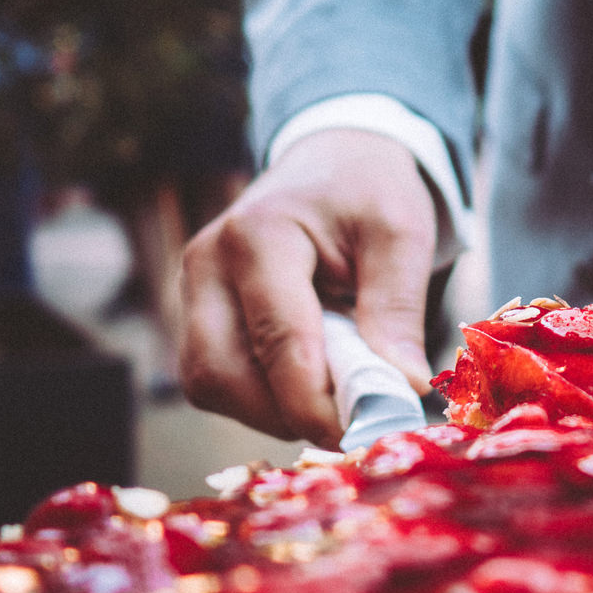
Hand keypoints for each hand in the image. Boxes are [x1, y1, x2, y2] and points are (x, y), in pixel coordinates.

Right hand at [179, 131, 437, 447]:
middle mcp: (206, 262)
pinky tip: (303, 379)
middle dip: (286, 413)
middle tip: (349, 418)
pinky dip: (259, 398)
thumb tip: (397, 393)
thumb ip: (398, 311)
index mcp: (258, 234)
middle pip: (220, 373)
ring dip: (270, 410)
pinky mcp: (195, 313)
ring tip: (331, 390)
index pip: (277, 340)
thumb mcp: (401, 234)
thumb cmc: (367, 192)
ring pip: (209, 384)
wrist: (331, 161)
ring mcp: (191, 289)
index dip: (319, 403)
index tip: (369, 431)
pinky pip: (213, 380)